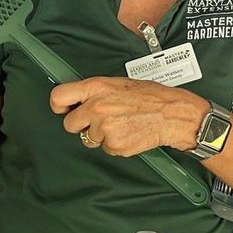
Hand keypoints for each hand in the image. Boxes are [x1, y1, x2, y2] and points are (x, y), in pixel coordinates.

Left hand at [51, 77, 202, 157]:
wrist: (173, 115)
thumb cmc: (152, 97)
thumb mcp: (120, 84)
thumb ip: (97, 91)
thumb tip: (79, 98)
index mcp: (97, 88)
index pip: (59, 97)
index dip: (59, 106)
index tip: (63, 110)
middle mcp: (97, 107)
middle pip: (70, 124)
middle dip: (82, 125)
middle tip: (99, 121)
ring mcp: (105, 128)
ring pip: (89, 140)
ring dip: (101, 136)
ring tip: (121, 125)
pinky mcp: (114, 145)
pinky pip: (106, 149)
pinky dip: (116, 145)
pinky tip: (129, 133)